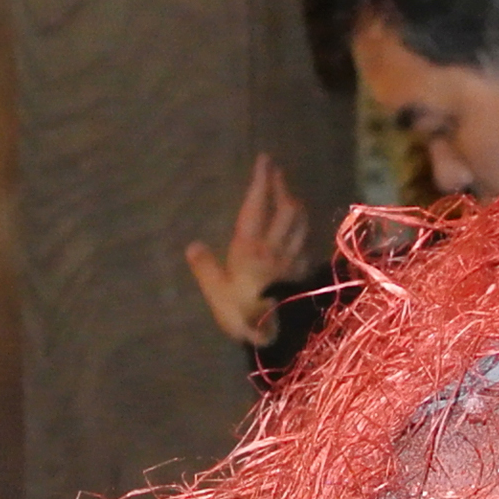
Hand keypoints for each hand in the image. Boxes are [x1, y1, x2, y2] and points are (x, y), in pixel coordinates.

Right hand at [182, 154, 310, 347]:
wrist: (278, 338)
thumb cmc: (243, 315)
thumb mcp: (216, 292)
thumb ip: (205, 268)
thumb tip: (193, 245)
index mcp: (250, 247)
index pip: (257, 205)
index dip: (260, 181)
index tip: (264, 160)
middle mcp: (275, 247)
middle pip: (285, 209)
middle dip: (281, 187)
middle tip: (277, 173)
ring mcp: (292, 261)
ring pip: (300, 224)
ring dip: (296, 206)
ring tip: (290, 196)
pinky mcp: (303, 275)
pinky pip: (306, 246)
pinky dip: (303, 234)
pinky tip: (301, 235)